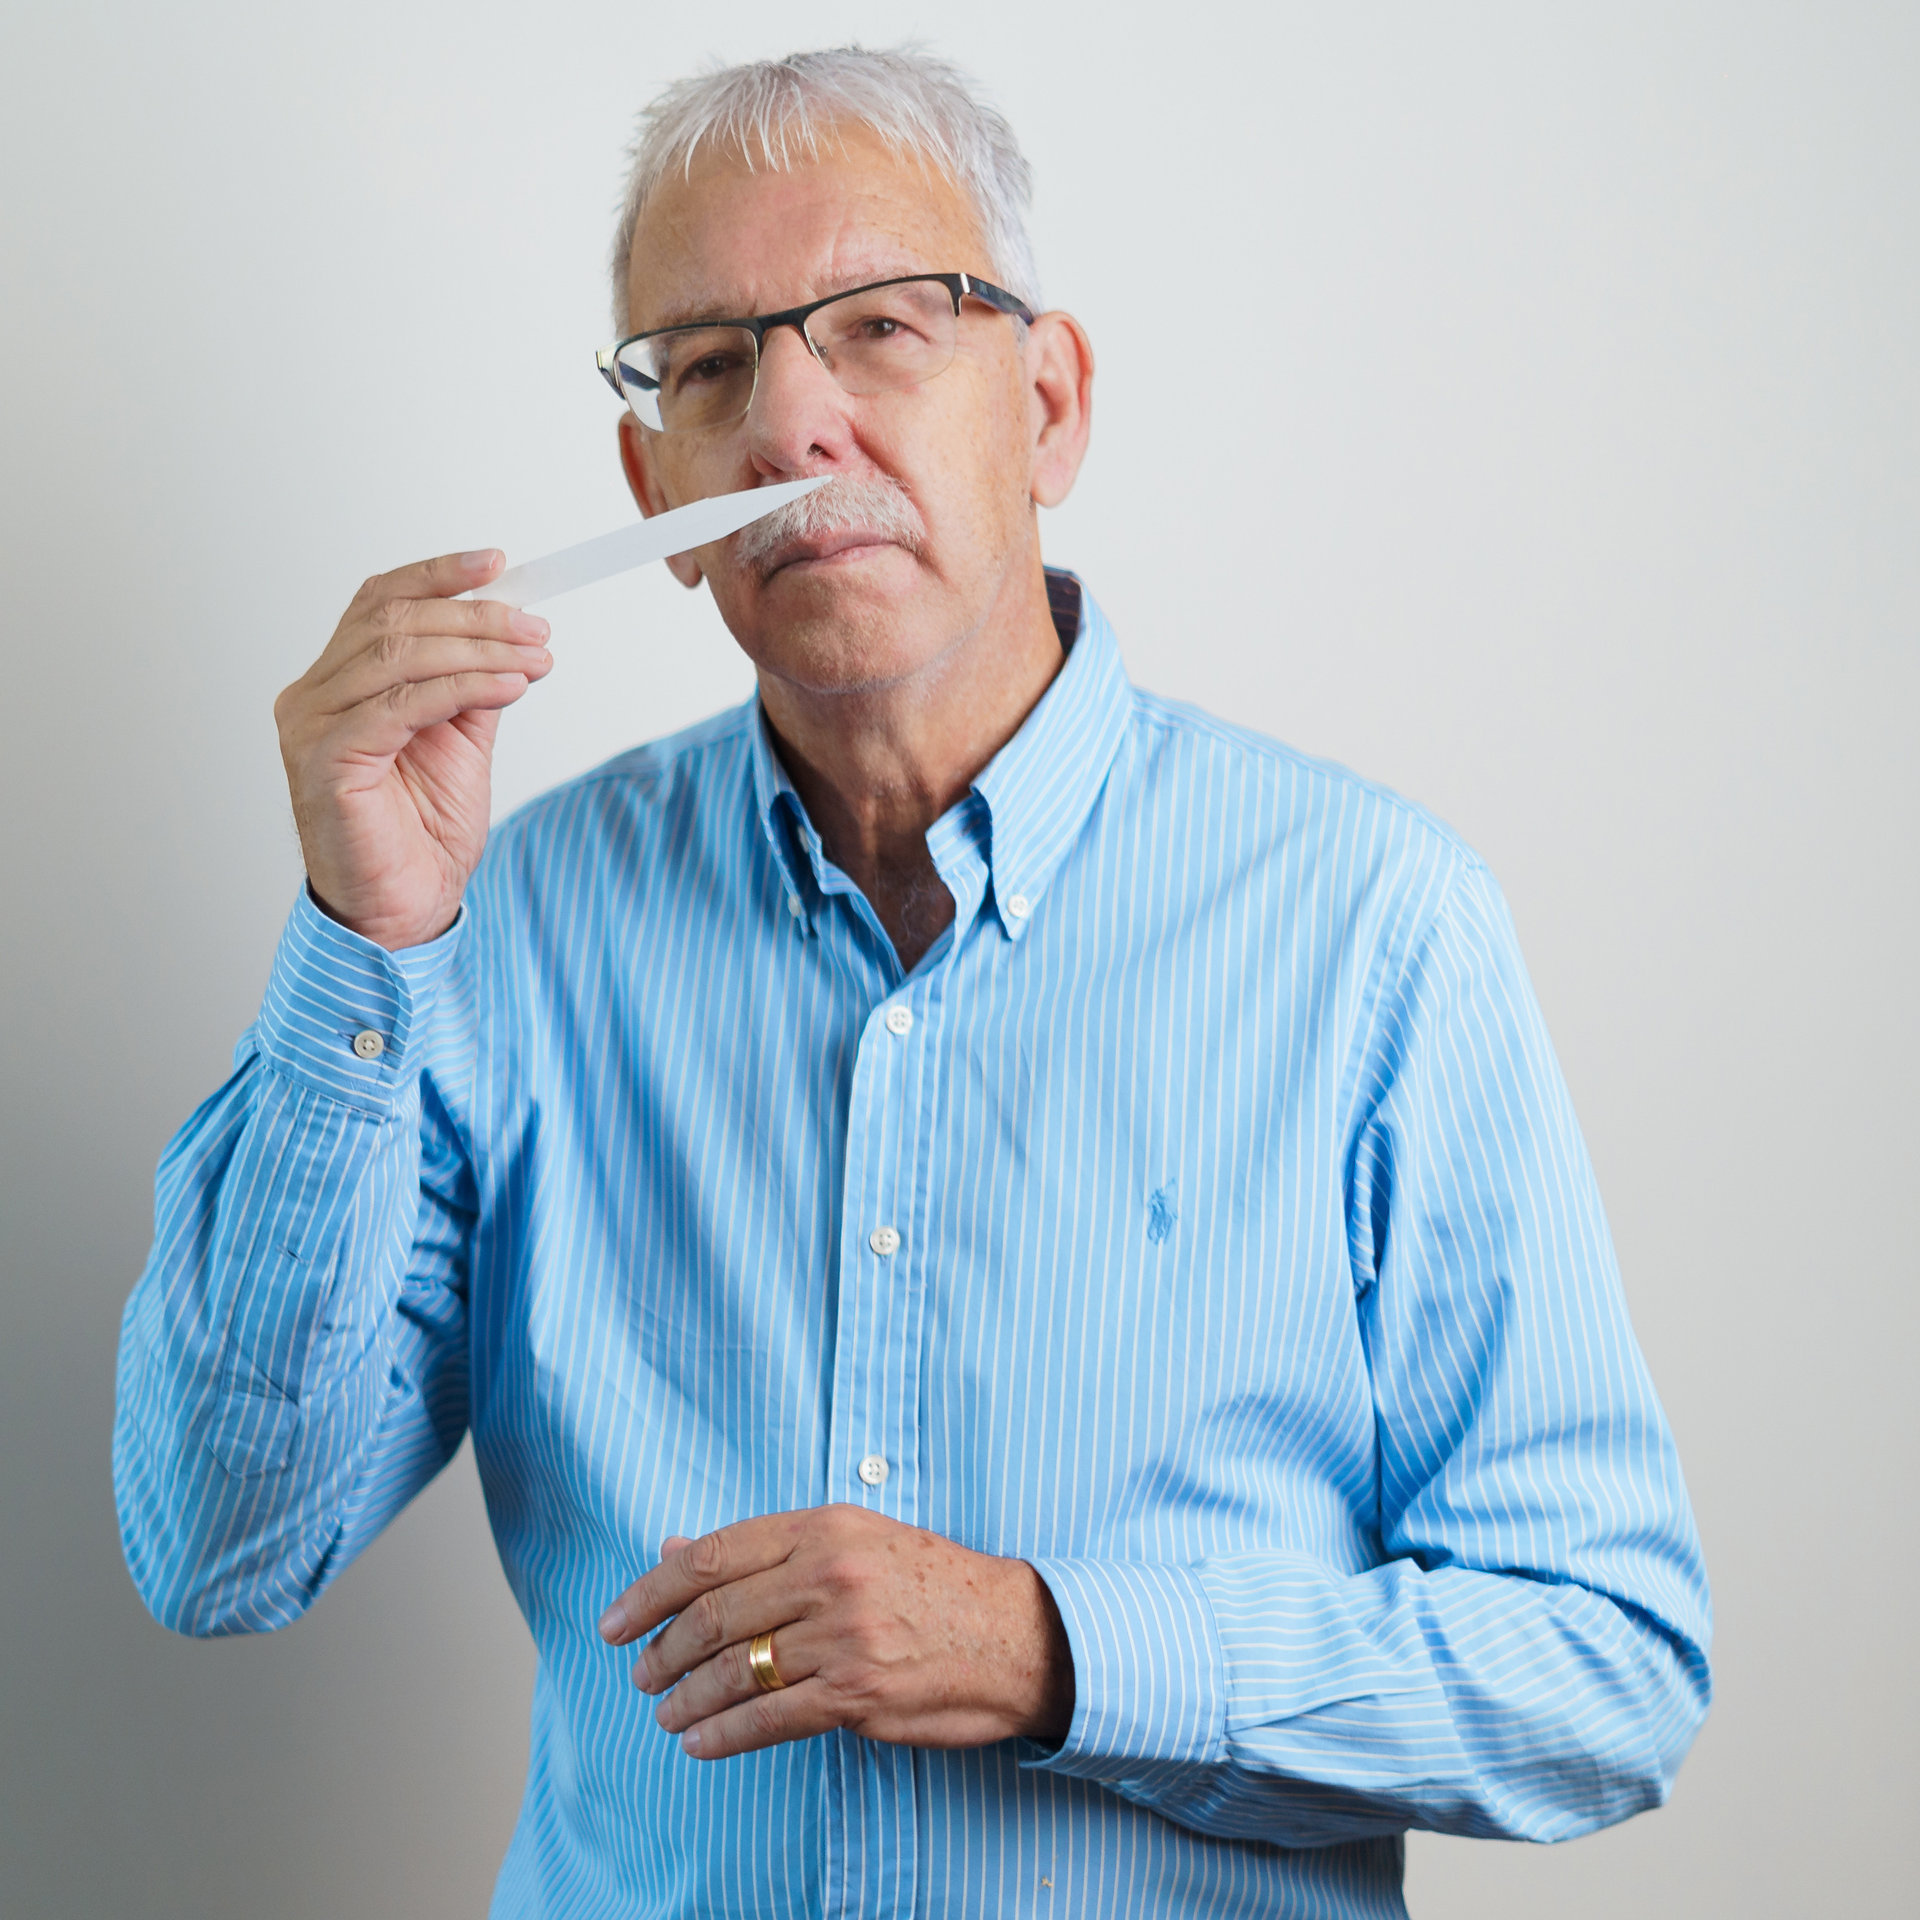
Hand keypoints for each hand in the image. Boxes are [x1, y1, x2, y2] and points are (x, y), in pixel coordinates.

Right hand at [273, 550, 552, 949]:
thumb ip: (472, 685)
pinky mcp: (326, 759)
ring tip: (535, 658)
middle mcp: (312, 695)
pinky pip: (402, 704)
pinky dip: (464, 687)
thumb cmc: (421, 832)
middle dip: (476, 618)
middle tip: (537, 629)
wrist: (404, 908)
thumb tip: (512, 636)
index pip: (380, 602)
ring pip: (399, 656)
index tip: (499, 563)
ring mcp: (310, 726)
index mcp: (337, 682)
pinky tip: (509, 687)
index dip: (438, 575)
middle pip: (394, 622)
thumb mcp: (460, 740)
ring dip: (480, 651)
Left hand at [597, 1505, 1074, 1761]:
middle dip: (661, 1651)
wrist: (1016, 1633)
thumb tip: (675, 1548)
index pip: (712, 1556)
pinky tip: (700, 1743)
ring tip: (664, 1713)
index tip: (615, 1621)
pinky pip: (769, 1719)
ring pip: (734, 1671)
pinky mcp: (859, 1694)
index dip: (650, 1591)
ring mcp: (844, 1636)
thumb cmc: (932, 1582)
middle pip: (713, 1616)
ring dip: (685, 1699)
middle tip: (639, 1674)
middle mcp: (829, 1574)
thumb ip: (766, 1549)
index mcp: (825, 1525)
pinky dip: (723, 1736)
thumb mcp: (853, 1541)